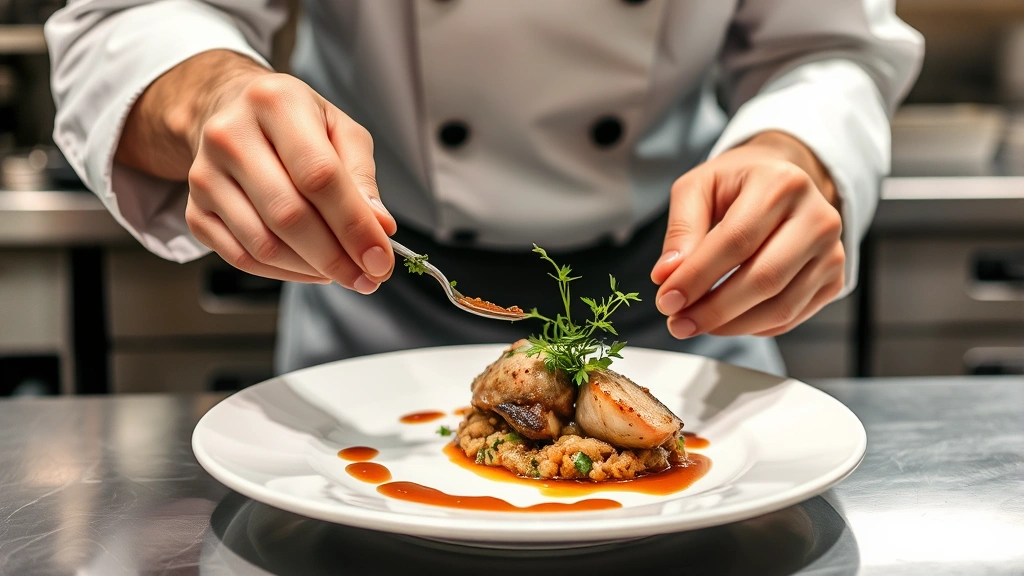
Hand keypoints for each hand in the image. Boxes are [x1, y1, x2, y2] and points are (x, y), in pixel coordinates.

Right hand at [117, 51, 396, 291]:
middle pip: (287, 215)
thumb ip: (362, 177)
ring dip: (311, 269)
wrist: (231, 112)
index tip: (380, 259)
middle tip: (368, 277)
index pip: (318, 175)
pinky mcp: (194, 210)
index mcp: (275, 102)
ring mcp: (204, 175)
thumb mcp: (339, 129)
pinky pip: (241, 257)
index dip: (353, 224)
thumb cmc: (294, 121)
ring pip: (263, 244)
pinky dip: (283, 272)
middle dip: (336, 256)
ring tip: (343, 271)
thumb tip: (379, 226)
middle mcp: (230, 136)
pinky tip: (310, 267)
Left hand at [650, 131, 844, 337]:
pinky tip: (726, 320)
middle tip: (677, 322)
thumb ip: (681, 229)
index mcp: (782, 183)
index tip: (667, 299)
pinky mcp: (834, 279)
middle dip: (713, 309)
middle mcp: (818, 217)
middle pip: (763, 278)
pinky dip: (752, 327)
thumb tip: (667, 276)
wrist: (782, 181)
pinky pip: (791, 318)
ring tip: (694, 323)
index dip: (698, 276)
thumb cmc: (738, 184)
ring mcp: (832, 252)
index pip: (736, 240)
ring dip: (730, 325)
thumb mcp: (698, 188)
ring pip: (780, 307)